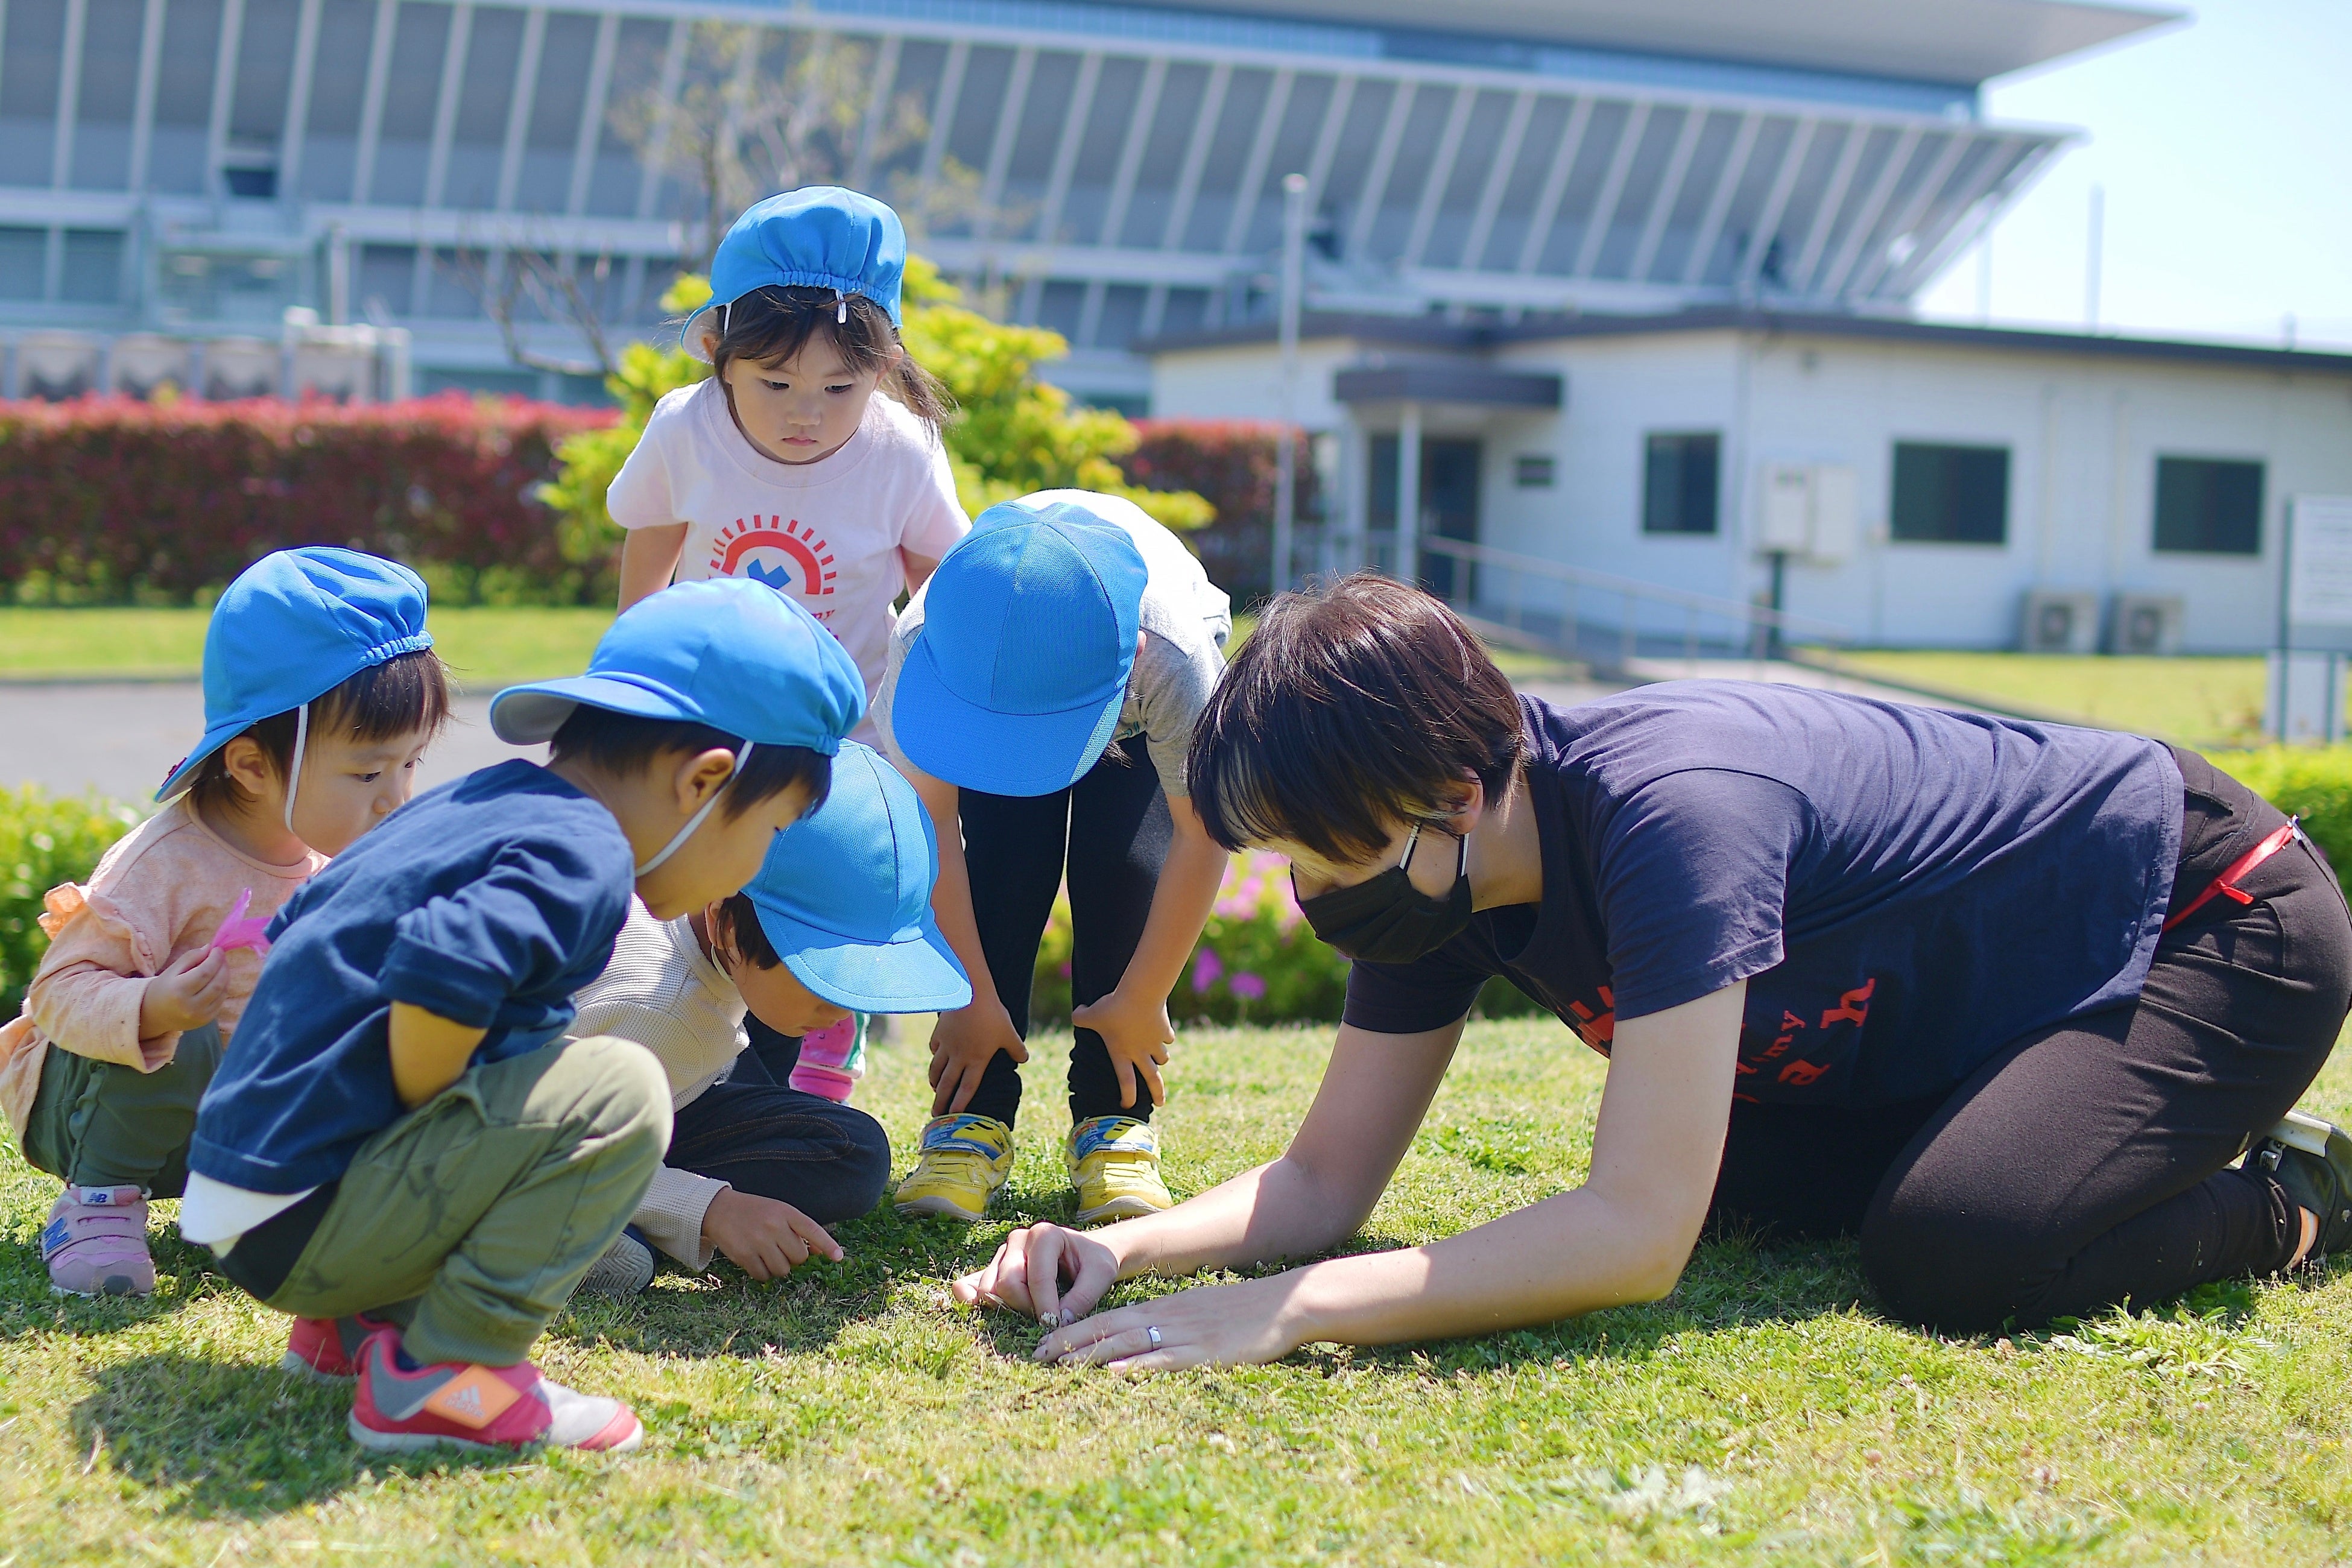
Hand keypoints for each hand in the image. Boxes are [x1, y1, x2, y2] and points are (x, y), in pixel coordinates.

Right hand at [137, 946, 229, 1036]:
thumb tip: (209, 948)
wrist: (154, 1014)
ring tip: (220, 967)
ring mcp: (200, 1015)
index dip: (215, 959)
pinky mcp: (206, 1020)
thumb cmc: (164, 988)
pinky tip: (217, 981)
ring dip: (225, 976)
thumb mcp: (172, 970)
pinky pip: (221, 1001)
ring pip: (222, 992)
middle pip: (217, 983)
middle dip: (223, 966)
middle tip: (221, 957)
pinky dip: (223, 988)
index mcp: (178, 990)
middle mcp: (190, 1006)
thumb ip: (190, 957)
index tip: (217, 949)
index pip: (205, 972)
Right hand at [701, 1188, 844, 1280]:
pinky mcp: (744, 1255)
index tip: (839, 1257)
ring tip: (768, 1254)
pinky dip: (763, 1273)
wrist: (719, 1210)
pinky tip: (756, 1260)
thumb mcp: (780, 1212)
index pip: (813, 1229)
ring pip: (783, 1270)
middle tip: (781, 1248)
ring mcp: (759, 1241)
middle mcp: (774, 1226)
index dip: (828, 1244)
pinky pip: (764, 1276)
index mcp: (786, 1212)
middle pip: (799, 1257)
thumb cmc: (756, 1212)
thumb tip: (821, 1252)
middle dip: (794, 1257)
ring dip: (779, 1267)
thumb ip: (800, 1230)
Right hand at [928, 997, 1028, 1116]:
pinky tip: (935, 1057)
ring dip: (935, 1081)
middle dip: (941, 1101)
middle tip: (935, 1114)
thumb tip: (1024, 1059)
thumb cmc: (992, 1013)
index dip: (960, 1103)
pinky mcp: (939, 1033)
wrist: (970, 992)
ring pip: (936, 1069)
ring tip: (935, 1088)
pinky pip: (934, 1049)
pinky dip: (934, 1056)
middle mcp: (959, 1057)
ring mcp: (946, 1045)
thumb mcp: (1009, 1032)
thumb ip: (1016, 1048)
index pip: (967, 1088)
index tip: (954, 1115)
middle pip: (947, 1084)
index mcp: (977, 1060)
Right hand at [952, 1222, 1120, 1325]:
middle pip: (1008, 1283)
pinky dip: (972, 1296)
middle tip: (1048, 1317)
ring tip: (1031, 1311)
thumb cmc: (1094, 1262)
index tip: (1056, 1325)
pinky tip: (972, 1304)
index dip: (1045, 1306)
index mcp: (1044, 1234)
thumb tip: (1059, 1322)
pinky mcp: (994, 1266)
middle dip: (1026, 1307)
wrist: (1087, 1255)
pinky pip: (975, 1282)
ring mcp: (1003, 1252)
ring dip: (1008, 1308)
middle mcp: (1019, 1239)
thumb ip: (1083, 1297)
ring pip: (991, 1287)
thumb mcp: (1101, 1275)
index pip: (1036, 1277)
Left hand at [1035, 1273, 1308, 1372]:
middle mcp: (1164, 1318)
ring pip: (1129, 1343)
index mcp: (1159, 1309)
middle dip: (1069, 1342)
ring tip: (1061, 1364)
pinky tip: (1117, 1373)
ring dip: (1092, 1354)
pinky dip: (1139, 1367)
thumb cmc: (1237, 1310)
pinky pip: (1166, 1360)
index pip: (1105, 1318)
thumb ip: (1163, 1323)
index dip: (1072, 1331)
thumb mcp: (1193, 1311)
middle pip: (1108, 1329)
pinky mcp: (1205, 1353)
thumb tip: (1131, 1345)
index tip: (1041, 1343)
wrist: (1281, 1302)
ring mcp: (1183, 1335)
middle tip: (1035, 1355)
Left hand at [1069, 987, 1172, 1109]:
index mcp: (1122, 1054)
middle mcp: (1141, 1053)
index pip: (1125, 1082)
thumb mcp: (1090, 1013)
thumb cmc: (1113, 1007)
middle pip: (1153, 1079)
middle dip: (1158, 1094)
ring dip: (1160, 1059)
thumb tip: (1077, 1014)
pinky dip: (1165, 1036)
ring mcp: (1156, 1043)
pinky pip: (1168, 1037)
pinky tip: (1162, 1031)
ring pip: (1163, 1058)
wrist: (1140, 994)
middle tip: (1160, 1104)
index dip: (1127, 1096)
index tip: (1128, 1105)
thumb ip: (1080, 1017)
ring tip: (1158, 1058)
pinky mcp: (1165, 1030)